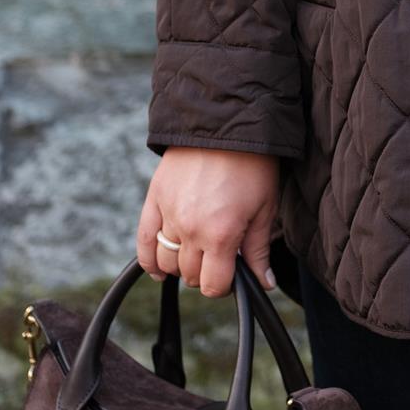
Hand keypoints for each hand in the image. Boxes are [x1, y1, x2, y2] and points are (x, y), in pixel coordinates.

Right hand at [137, 148, 282, 298]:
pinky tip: (159, 267)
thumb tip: (265, 283)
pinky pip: (144, 241)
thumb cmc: (253, 164)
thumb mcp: (265, 207)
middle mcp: (190, 229)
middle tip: (220, 259)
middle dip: (206, 273)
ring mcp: (168, 215)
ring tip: (197, 253)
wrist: (225, 123)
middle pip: (190, 275)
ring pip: (166, 261)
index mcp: (220, 234)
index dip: (225, 286)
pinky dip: (149, 259)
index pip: (213, 285)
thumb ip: (258, 250)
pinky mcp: (154, 200)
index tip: (233, 276)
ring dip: (181, 265)